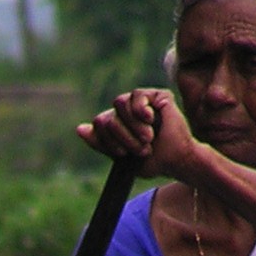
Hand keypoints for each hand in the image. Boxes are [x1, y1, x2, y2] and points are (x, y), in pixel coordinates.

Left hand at [79, 89, 199, 179]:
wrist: (176, 160)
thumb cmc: (152, 161)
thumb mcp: (122, 158)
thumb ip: (101, 144)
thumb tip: (79, 129)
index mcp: (116, 124)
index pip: (99, 124)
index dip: (108, 141)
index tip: (123, 154)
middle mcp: (126, 111)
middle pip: (107, 116)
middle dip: (122, 136)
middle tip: (141, 148)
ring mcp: (141, 102)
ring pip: (119, 103)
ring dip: (132, 127)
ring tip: (148, 138)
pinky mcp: (157, 95)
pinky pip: (137, 95)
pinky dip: (140, 110)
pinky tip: (150, 119)